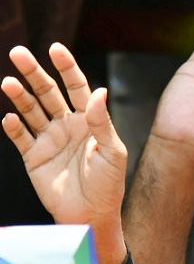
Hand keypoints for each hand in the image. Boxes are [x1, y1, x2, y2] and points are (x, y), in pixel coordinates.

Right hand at [2, 44, 126, 234]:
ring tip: (8, 83)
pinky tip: (10, 118)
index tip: (55, 48)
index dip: (67, 68)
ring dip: (19, 96)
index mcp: (90, 121)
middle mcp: (67, 125)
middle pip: (48, 92)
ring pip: (30, 110)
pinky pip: (20, 137)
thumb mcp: (112, 152)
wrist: (91, 214)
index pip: (76, 88)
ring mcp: (49, 139)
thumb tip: (98, 91)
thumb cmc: (108, 184)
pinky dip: (13, 127)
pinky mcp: (33, 156)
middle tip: (18, 52)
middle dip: (34, 73)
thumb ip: (103, 122)